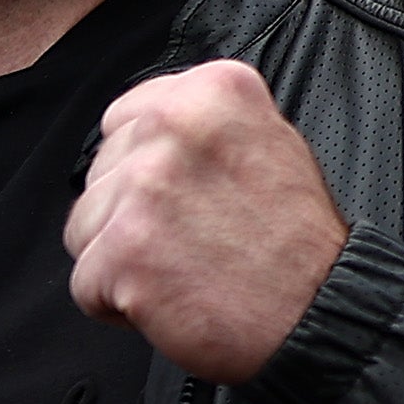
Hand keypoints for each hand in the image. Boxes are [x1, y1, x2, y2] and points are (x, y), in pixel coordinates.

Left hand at [66, 57, 348, 383]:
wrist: (320, 312)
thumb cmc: (296, 244)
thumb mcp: (266, 142)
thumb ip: (201, 125)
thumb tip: (140, 131)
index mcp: (210, 91)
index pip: (123, 120)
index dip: (146, 168)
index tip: (186, 195)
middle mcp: (173, 124)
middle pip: (99, 175)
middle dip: (132, 214)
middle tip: (197, 237)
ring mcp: (145, 186)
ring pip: (83, 227)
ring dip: (121, 259)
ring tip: (186, 267)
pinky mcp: (124, 248)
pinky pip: (84, 283)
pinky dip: (118, 305)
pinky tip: (173, 298)